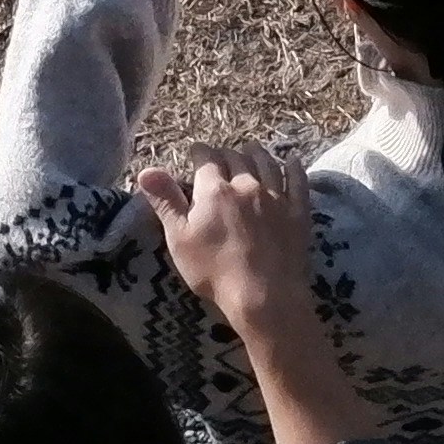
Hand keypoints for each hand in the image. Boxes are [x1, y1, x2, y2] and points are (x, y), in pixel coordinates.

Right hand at [134, 142, 322, 352]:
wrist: (264, 296)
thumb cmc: (214, 271)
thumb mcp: (180, 239)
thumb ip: (166, 201)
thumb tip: (146, 170)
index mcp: (214, 190)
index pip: (206, 159)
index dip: (199, 152)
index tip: (195, 152)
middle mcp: (246, 185)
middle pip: (236, 158)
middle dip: (225, 153)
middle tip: (221, 155)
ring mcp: (275, 197)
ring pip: (266, 163)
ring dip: (257, 153)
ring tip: (252, 147)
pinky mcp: (297, 212)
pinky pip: (297, 181)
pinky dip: (293, 167)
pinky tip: (292, 160)